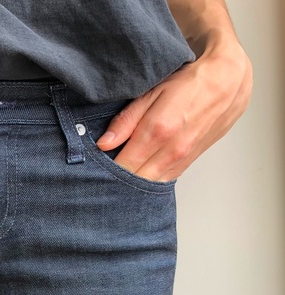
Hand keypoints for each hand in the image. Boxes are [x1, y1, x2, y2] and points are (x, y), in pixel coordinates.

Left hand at [96, 39, 252, 182]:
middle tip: (101, 173)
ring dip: (131, 182)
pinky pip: (161, 181)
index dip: (105, 169)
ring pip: (148, 185)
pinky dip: (147, 180)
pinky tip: (137, 173)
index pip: (122, 165)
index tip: (93, 167)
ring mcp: (181, 160)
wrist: (227, 83)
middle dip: (116, 179)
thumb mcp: (152, 92)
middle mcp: (172, 150)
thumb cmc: (188, 83)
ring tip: (117, 175)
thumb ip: (126, 120)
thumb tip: (104, 144)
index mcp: (158, 131)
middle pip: (134, 179)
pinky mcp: (186, 165)